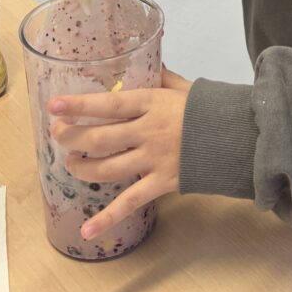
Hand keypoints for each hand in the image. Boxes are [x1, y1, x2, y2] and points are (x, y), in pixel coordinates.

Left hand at [48, 66, 191, 240]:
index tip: (54, 105)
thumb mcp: (183, 87)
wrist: (237, 138)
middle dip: (72, 137)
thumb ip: (160, 77)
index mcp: (151, 104)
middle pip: (100, 137)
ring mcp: (153, 159)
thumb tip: (145, 61)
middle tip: (58, 134)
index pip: (109, 104)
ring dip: (82, 168)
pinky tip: (87, 230)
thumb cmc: (208, 109)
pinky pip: (129, 203)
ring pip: (106, 169)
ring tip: (71, 164)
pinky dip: (107, 218)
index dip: (80, 105)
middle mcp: (147, 132)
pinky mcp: (161, 183)